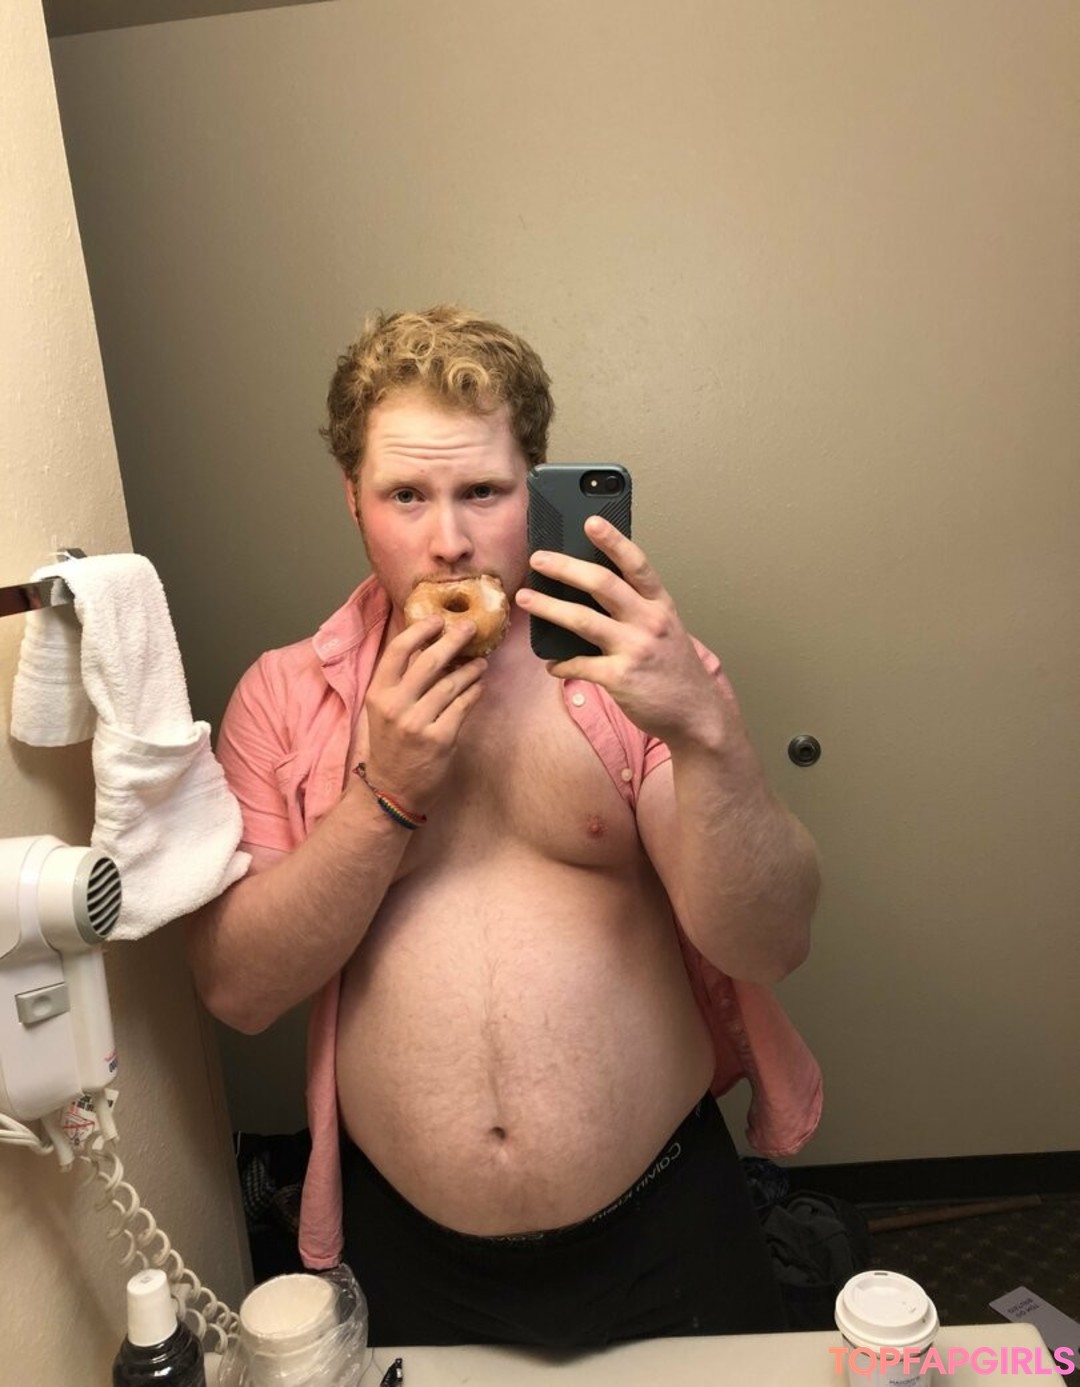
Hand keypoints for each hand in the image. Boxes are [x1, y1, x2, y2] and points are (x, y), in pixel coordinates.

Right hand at [361, 616, 485, 809]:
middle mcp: (396, 706)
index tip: (438, 619)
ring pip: (452, 683)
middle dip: (454, 640)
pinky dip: (475, 692)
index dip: (420, 630)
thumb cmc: (390, 746)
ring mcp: (418, 723)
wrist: (391, 790)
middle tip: (470, 628)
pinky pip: (463, 706)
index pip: (398, 650)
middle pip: (430, 661)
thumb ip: (400, 682)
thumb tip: (430, 647)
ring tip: (480, 662)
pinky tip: (479, 685)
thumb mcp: (383, 711)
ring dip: (470, 668)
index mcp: (378, 694)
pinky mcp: (440, 739)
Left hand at [515, 516, 730, 749]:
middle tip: (538, 558)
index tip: (591, 522)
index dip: (613, 541)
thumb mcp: (665, 629)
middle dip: (565, 568)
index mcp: (660, 605)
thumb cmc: (674, 669)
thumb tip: (593, 588)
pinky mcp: (620, 678)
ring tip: (526, 599)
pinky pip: (579, 665)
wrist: (696, 714)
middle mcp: (649, 622)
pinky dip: (561, 664)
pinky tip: (551, 664)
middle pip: (602, 584)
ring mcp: (634, 649)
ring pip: (582, 620)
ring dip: (549, 607)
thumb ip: (637, 608)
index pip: (636, 564)